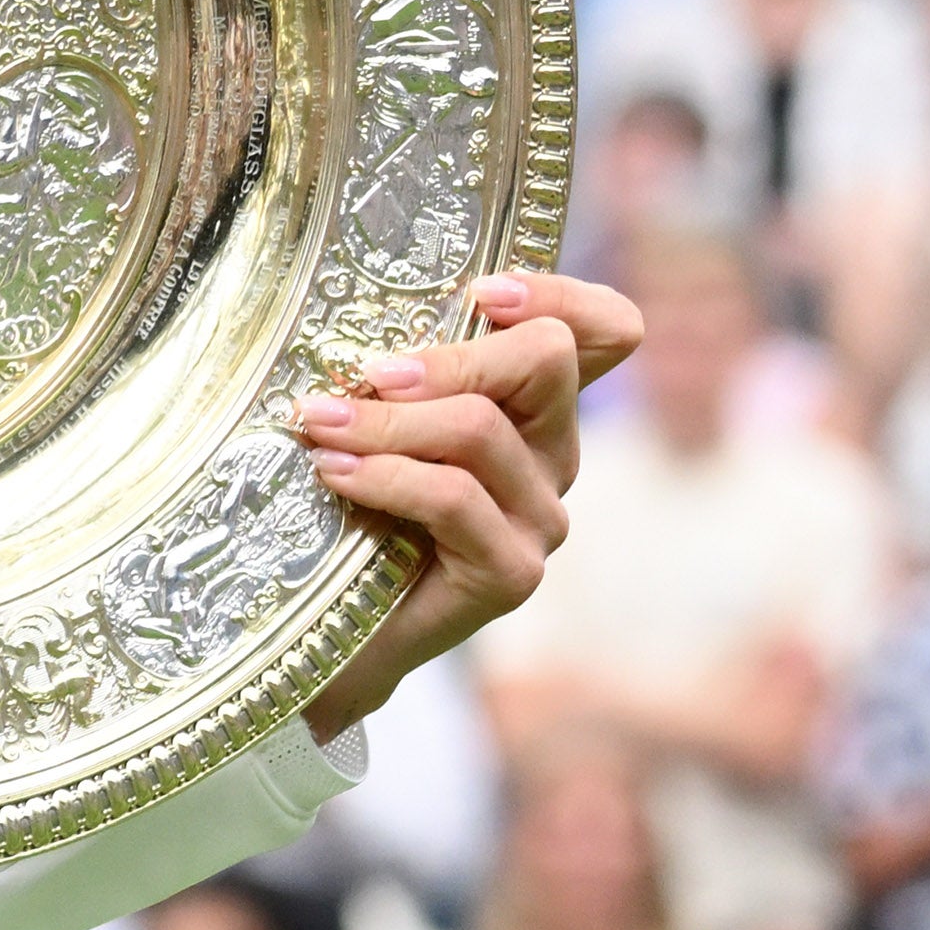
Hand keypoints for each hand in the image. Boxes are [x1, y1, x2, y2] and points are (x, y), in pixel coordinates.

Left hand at [295, 274, 636, 735]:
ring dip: (387, 419)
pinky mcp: (511, 574)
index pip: (609, 331)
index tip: (482, 293)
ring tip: (320, 422)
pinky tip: (332, 472)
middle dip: (450, 355)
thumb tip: (357, 308)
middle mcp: (554, 457)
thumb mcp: (381, 419)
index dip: (561, 295)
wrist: (334, 636)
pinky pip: (452, 496)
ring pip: (481, 428)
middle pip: (547, 359)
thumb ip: (399, 368)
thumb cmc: (351, 513)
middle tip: (371, 371)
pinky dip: (382, 475)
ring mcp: (540, 519)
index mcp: (536, 408)